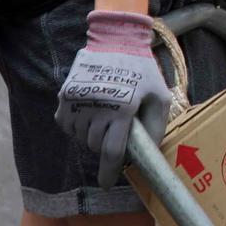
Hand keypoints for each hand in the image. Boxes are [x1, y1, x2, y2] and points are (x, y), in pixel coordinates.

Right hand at [55, 10, 172, 187]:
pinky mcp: (65, 96)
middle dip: (106, 145)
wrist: (116, 41)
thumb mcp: (159, 97)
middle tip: (115, 130)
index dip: (108, 172)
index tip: (106, 184)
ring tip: (105, 115)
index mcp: (123, 109)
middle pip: (96, 145)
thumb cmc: (143, 71)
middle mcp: (98, 107)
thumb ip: (156, 128)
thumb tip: (148, 156)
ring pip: (81, 136)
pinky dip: (77, 124)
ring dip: (91, 133)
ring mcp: (78, 101)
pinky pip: (67, 124)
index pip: (112, 152)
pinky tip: (90, 111)